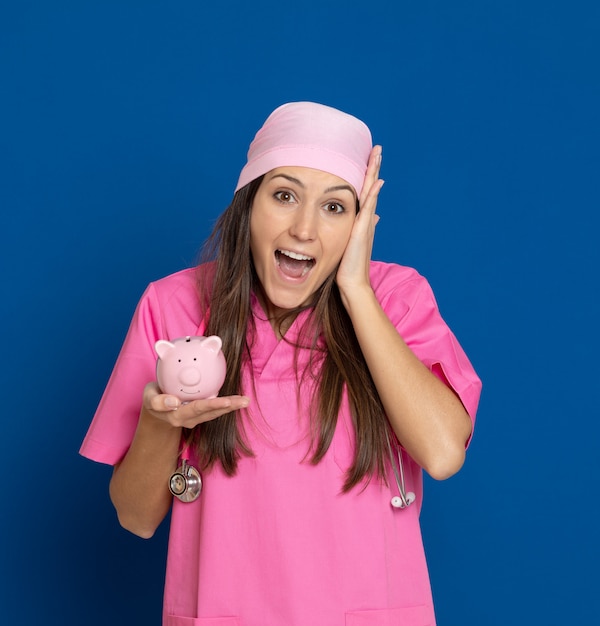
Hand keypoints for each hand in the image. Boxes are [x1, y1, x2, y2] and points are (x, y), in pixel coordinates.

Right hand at [142, 382, 249, 428]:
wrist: (154, 411)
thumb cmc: (153, 399)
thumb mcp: (149, 398)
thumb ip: (158, 401)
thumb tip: (174, 401)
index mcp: (177, 416)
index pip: (197, 408)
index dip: (212, 405)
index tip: (225, 401)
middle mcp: (189, 420)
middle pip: (211, 412)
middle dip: (229, 407)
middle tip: (244, 401)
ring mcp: (196, 419)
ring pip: (216, 413)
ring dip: (232, 407)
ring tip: (246, 401)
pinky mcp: (200, 415)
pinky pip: (215, 410)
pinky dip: (227, 405)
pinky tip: (239, 400)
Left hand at [336, 145, 383, 301]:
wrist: (352, 284)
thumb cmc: (347, 268)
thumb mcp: (350, 244)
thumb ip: (359, 229)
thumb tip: (371, 217)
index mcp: (361, 222)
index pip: (365, 194)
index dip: (367, 177)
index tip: (368, 159)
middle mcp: (366, 220)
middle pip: (371, 188)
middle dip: (373, 168)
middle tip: (377, 149)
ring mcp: (366, 224)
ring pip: (371, 193)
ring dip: (374, 173)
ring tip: (377, 155)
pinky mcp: (362, 231)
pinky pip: (368, 208)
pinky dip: (373, 194)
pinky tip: (376, 181)